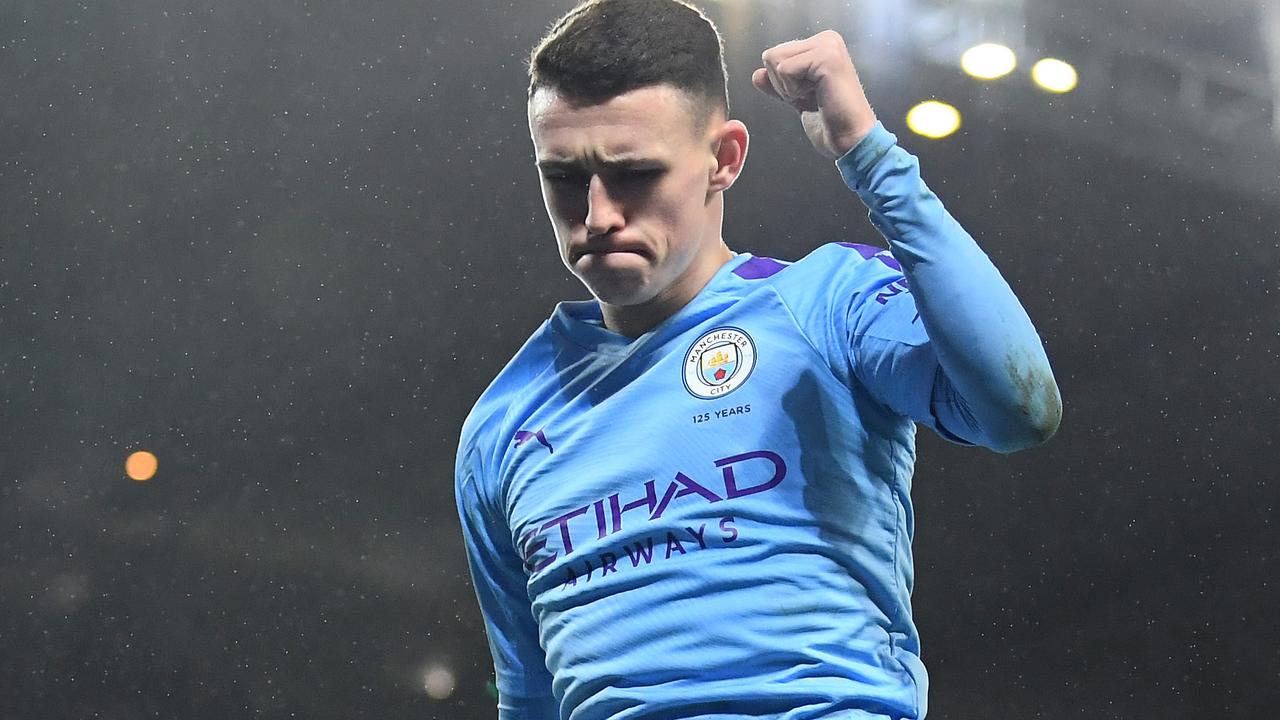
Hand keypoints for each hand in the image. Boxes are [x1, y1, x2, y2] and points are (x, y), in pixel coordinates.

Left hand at [752, 30, 877, 159]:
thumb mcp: (796, 99)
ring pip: (775, 61)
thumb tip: (757, 75)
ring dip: (788, 88)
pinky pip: (784, 70)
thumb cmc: (831, 122)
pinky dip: (793, 90)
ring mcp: (828, 46)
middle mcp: (827, 39)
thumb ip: (778, 84)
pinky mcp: (826, 57)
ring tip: (815, 96)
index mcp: (821, 45)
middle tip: (811, 97)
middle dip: (782, 84)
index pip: (775, 55)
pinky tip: (818, 96)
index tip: (809, 96)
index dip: (781, 83)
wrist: (850, 139)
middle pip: (771, 55)